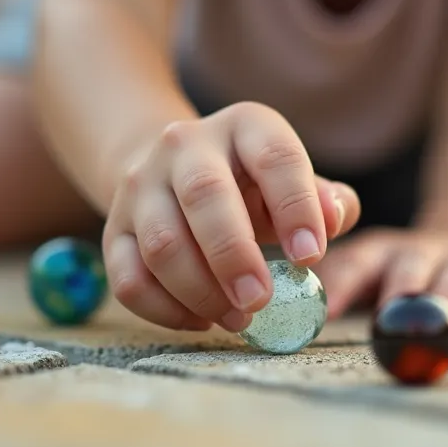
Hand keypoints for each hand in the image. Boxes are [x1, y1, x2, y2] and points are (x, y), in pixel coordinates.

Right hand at [101, 102, 361, 332]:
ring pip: (162, 242)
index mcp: (244, 127)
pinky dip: (164, 310)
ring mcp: (142, 185)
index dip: (295, 206)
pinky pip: (129, 277)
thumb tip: (333, 218)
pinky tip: (200, 319)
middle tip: (260, 300)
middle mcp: (185, 145)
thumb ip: (326, 201)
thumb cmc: (252, 186)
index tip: (311, 257)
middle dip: (234, 255)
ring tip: (238, 318)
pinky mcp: (114, 229)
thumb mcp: (293, 182)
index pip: (274, 156)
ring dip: (201, 290)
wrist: (171, 171)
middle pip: (204, 195)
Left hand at [312, 227, 447, 323]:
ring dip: (446, 295)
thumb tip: (276, 321)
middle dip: (398, 290)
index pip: (355, 264)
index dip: (341, 286)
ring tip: (442, 318)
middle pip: (408, 266)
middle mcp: (418, 252)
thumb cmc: (402, 272)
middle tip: (387, 316)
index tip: (326, 314)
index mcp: (378, 254)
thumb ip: (336, 289)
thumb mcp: (369, 270)